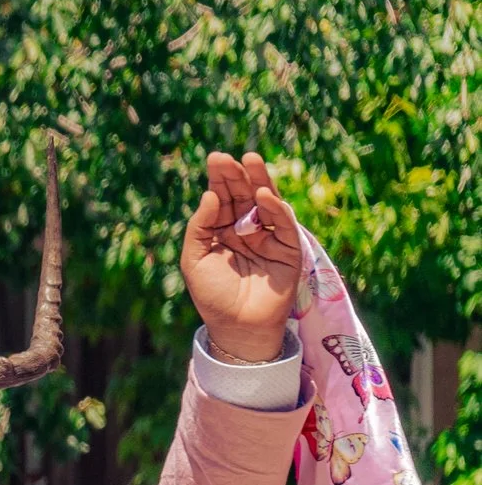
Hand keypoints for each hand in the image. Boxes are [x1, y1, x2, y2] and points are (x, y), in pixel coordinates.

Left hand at [180, 151, 300, 363]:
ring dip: (260, 181)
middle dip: (238, 174)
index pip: (223, 198)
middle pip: (244, 194)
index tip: (215, 158)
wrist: (236, 327)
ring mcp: (269, 237)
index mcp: (223, 229)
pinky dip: (275, 208)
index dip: (220, 179)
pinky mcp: (289, 249)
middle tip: (229, 157)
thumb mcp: (195, 259)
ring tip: (251, 160)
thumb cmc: (212, 295)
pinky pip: (284, 224)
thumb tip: (209, 195)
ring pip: (266, 202)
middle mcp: (247, 228)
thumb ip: (199, 227)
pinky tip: (264, 195)